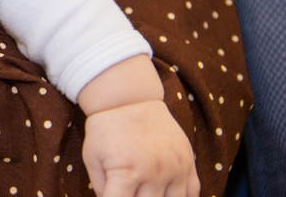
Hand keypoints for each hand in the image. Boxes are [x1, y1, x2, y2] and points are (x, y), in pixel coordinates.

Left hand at [82, 101, 198, 196]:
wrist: (130, 98)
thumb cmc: (106, 127)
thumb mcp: (92, 156)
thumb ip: (100, 186)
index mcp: (127, 173)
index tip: (113, 194)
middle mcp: (154, 173)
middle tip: (129, 188)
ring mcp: (175, 169)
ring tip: (146, 190)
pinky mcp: (188, 162)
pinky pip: (193, 192)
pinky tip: (166, 191)